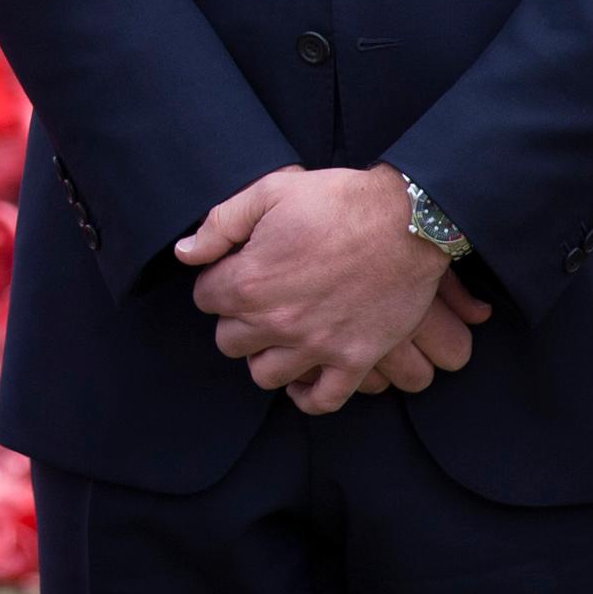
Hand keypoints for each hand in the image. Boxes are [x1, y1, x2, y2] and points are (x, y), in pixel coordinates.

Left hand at [176, 165, 485, 411]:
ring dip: (265, 356)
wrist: (408, 220)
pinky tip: (303, 377)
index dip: (218, 282)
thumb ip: (220, 224)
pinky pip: (321, 401)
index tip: (237, 271)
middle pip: (229, 341)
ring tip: (278, 334)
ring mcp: (317, 346)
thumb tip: (184, 253)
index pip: (205, 299)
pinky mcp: (354, 360)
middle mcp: (277, 322)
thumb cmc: (337, 200)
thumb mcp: (270, 192)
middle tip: (258, 300)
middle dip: (236, 320)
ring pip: (264, 375)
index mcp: (249, 282)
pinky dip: (307, 395)